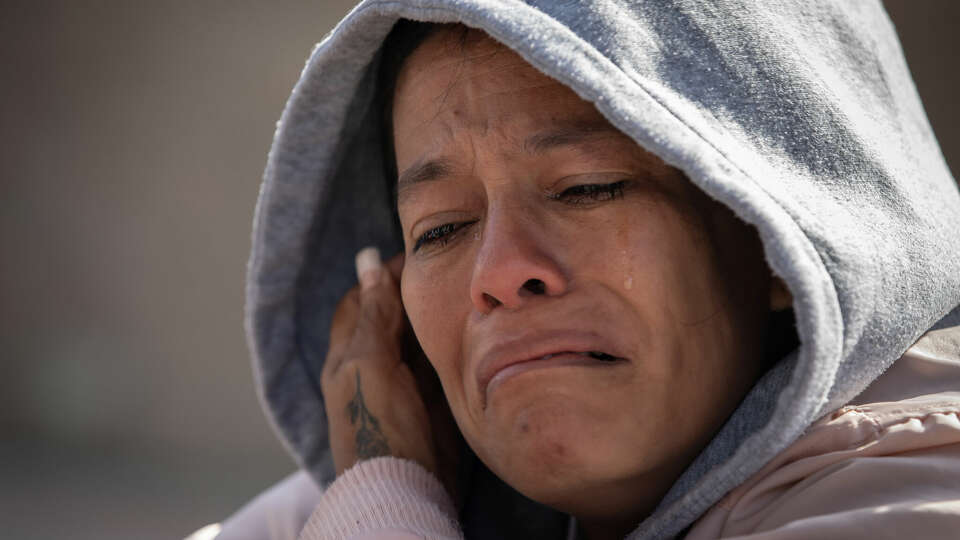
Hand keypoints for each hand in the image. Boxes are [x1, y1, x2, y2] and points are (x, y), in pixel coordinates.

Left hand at [321, 248, 460, 497]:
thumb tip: (368, 259)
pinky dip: (453, 343)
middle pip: (393, 317)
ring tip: (466, 291)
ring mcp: (404, 385)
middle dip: (415, 293)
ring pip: (418, 338)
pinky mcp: (432, 402)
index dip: (385, 276)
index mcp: (348, 354)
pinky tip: (474, 327)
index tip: (420, 255)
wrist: (406, 490)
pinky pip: (440, 363)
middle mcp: (375, 366)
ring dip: (437, 317)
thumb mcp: (370, 362)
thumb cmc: (379, 427)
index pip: (362, 300)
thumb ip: (373, 313)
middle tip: (451, 269)